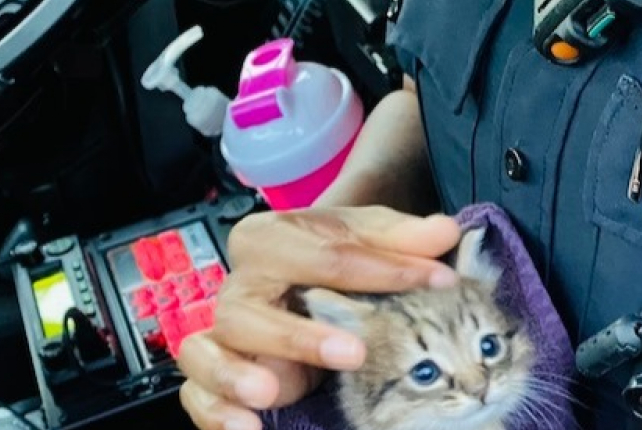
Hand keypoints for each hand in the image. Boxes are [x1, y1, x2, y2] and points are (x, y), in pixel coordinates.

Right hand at [176, 204, 461, 429]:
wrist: (308, 273)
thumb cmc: (334, 255)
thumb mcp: (370, 238)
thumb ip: (405, 239)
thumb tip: (443, 231)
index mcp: (271, 238)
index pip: (325, 253)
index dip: (386, 268)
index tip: (438, 280)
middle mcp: (240, 285)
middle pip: (248, 307)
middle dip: (298, 334)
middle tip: (353, 353)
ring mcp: (223, 334)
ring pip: (206, 350)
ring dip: (237, 374)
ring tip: (271, 394)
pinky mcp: (214, 376)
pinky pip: (197, 395)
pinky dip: (215, 413)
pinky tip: (247, 428)